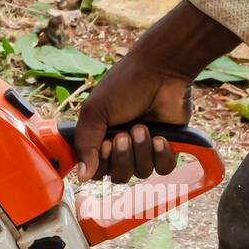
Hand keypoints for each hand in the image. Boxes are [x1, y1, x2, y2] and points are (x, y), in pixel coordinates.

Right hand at [73, 55, 189, 183]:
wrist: (161, 71)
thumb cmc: (124, 86)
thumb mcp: (94, 112)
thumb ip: (85, 146)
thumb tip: (82, 177)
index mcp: (100, 141)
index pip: (98, 172)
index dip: (102, 164)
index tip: (106, 144)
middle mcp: (122, 148)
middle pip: (119, 177)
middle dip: (122, 157)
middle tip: (124, 134)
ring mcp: (145, 149)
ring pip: (141, 173)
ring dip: (141, 151)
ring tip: (143, 127)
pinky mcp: (167, 147)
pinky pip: (163, 169)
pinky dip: (162, 156)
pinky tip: (160, 138)